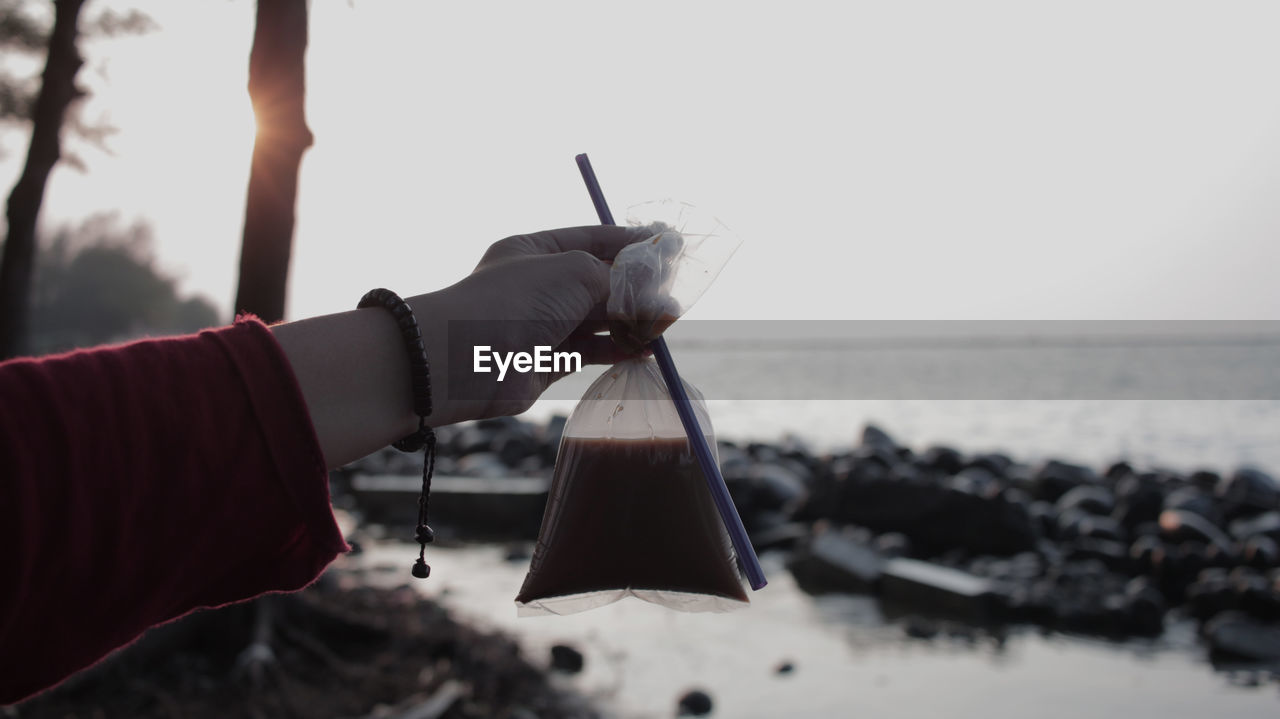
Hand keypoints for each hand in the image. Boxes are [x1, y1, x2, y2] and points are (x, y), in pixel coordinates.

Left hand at [418, 225, 650, 422]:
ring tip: (666, 322)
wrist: (467, 358)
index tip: (666, 246)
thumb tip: (648, 298)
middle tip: (672, 291)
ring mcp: (541, 325)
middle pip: (598, 282)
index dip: (630, 242)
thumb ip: (616, 281)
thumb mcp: (575, 272)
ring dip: (632, 320)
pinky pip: (590, 351)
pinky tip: (646, 347)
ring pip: (598, 320)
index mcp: (535, 251)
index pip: (591, 239)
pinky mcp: (546, 361)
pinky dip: (618, 349)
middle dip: (636, 287)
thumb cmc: (516, 300)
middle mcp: (538, 286)